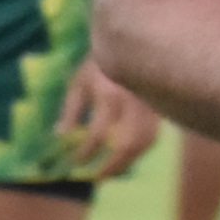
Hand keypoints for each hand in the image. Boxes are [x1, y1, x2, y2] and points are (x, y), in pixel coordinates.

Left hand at [59, 60, 165, 180]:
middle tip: (97, 177)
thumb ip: (70, 110)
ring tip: (113, 171)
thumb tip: (59, 136)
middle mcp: (133, 104)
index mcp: (109, 96)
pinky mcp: (160, 107)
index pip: (97, 134)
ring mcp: (151, 106)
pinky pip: (153, 135)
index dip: (86, 152)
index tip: (76, 162)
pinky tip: (127, 155)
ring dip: (129, 161)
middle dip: (112, 166)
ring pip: (146, 142)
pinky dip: (139, 150)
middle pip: (128, 145)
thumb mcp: (79, 82)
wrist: (131, 42)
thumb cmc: (100, 62)